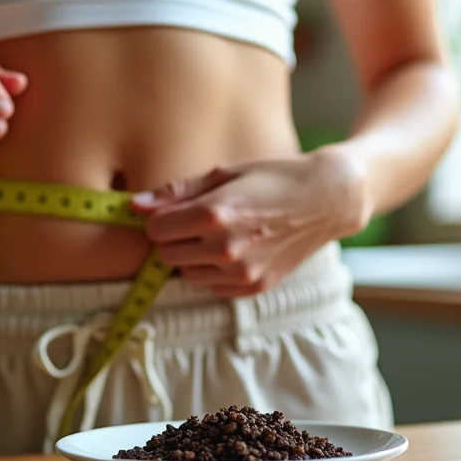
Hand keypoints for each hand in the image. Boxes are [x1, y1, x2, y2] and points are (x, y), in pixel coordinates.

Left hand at [131, 149, 371, 297]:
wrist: (326, 200)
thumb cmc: (275, 177)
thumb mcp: (225, 173)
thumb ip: (176, 192)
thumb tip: (135, 205)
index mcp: (214, 215)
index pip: (154, 230)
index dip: (160, 218)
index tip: (176, 210)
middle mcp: (225, 248)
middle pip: (166, 255)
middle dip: (174, 238)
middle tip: (198, 221)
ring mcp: (241, 272)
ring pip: (186, 273)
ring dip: (193, 256)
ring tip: (220, 234)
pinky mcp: (253, 287)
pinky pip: (211, 286)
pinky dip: (214, 270)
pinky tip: (235, 249)